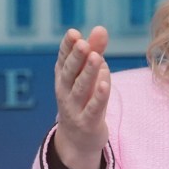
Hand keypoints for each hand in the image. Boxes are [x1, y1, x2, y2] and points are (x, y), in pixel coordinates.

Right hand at [53, 26, 112, 168]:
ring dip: (88, 73)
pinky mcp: (87, 122)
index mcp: (64, 78)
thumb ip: (95, 51)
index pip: (63, 59)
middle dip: (75, 57)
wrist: (77, 140)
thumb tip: (100, 28)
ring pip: (81, 88)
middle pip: (69, 72)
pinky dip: (98, 96)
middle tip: (83, 43)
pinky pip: (93, 108)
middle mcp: (65, 92)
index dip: (67, 47)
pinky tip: (104, 84)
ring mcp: (74, 108)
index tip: (73, 33)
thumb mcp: (89, 75)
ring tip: (95, 57)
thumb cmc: (84, 99)